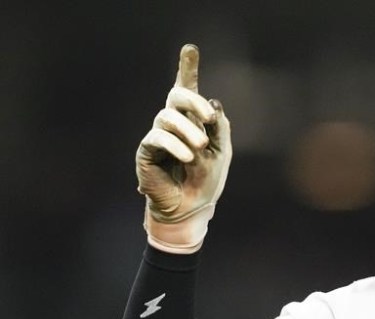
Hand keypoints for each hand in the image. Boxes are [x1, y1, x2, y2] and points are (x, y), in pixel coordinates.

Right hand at [136, 44, 231, 252]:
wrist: (192, 209)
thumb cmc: (206, 181)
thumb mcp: (222, 153)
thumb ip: (220, 128)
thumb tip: (213, 102)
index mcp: (193, 121)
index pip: (187, 90)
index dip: (187, 68)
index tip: (190, 48)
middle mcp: (173, 124)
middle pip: (176, 95)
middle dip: (192, 100)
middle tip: (209, 117)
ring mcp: (158, 136)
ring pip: (168, 117)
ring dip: (188, 130)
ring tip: (201, 147)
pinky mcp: (147, 152)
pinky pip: (157, 138)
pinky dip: (175, 145)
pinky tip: (188, 156)